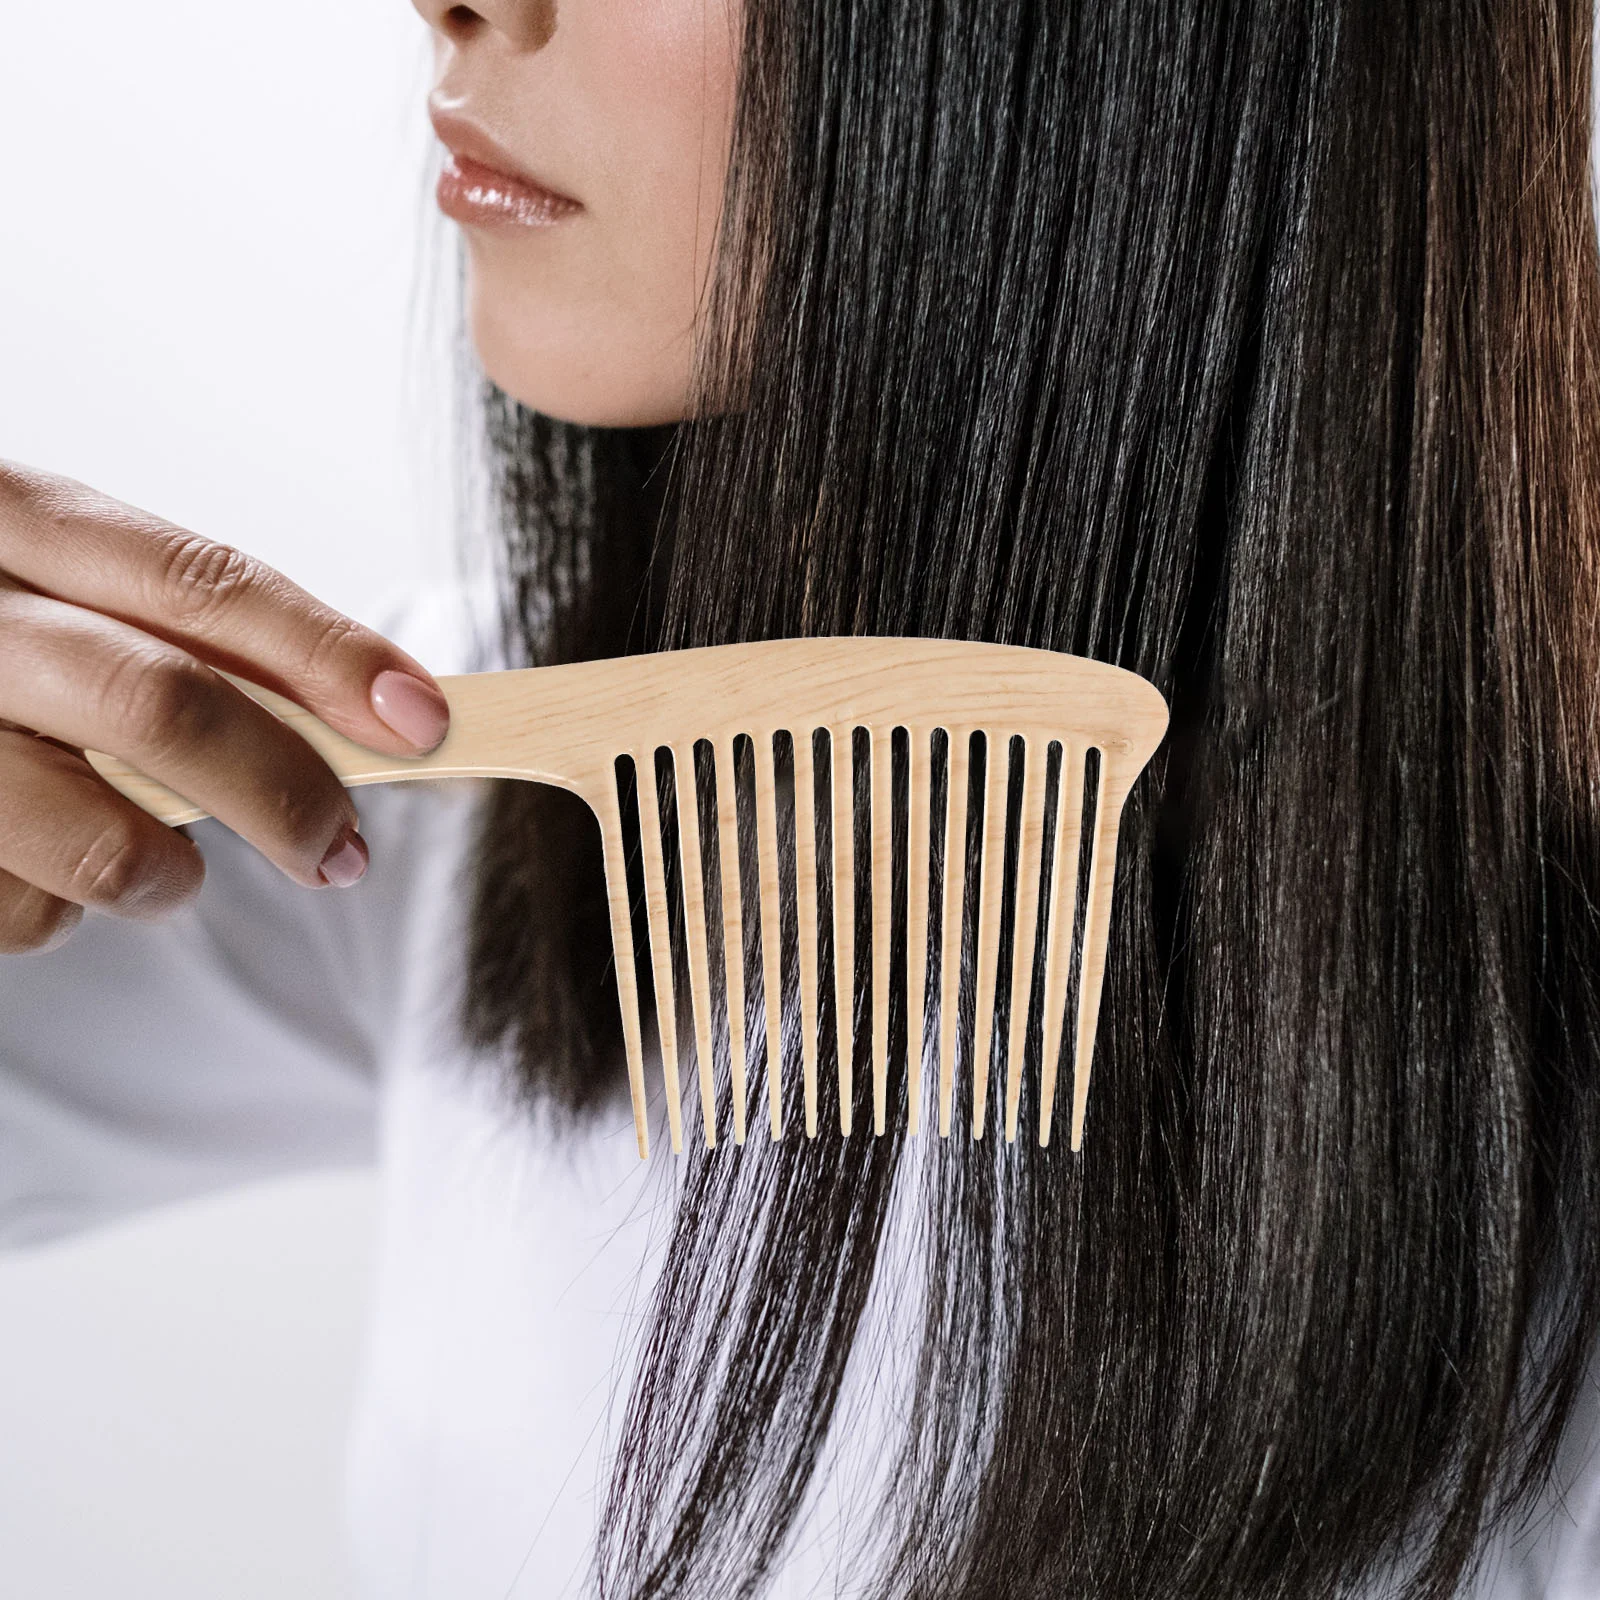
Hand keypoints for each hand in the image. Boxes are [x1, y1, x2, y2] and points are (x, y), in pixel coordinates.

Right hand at [0, 460, 450, 953]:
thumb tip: (373, 712)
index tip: (422, 719)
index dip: (328, 654)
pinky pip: (21, 912)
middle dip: (285, 791)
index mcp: (11, 517)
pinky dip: (57, 912)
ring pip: (98, 837)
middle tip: (342, 850)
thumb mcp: (61, 596)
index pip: (202, 582)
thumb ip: (180, 635)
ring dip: (169, 878)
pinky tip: (33, 866)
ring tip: (165, 870)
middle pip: (162, 706)